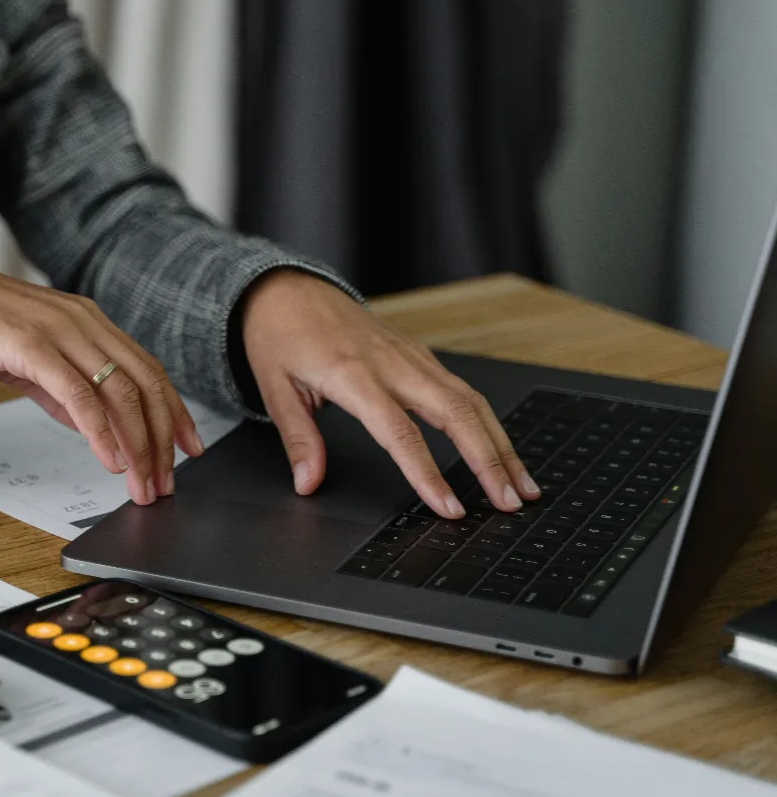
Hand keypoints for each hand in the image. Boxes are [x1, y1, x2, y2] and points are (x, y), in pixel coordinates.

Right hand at [0, 260, 203, 504]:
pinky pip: (79, 395)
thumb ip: (67, 391)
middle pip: (144, 383)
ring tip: (142, 483)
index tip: (190, 447)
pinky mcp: (34, 346)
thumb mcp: (36, 362)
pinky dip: (101, 432)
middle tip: (167, 481)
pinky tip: (109, 460)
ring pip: (119, 392)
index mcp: (91, 323)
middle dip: (162, 438)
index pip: (148, 369)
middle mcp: (85, 323)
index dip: (175, 411)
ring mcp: (61, 332)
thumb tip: (97, 429)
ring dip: (138, 444)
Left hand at [240, 270, 538, 518]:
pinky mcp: (419, 354)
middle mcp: (392, 363)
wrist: (288, 288)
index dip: (427, 473)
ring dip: (501, 444)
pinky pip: (462, 390)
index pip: (399, 433)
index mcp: (353, 374)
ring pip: (470, 400)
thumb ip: (298, 439)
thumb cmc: (279, 335)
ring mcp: (411, 356)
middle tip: (509, 502)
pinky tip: (500, 448)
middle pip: (456, 413)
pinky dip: (488, 423)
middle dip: (489, 461)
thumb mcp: (274, 388)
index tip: (448, 508)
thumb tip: (308, 483)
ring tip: (522, 485)